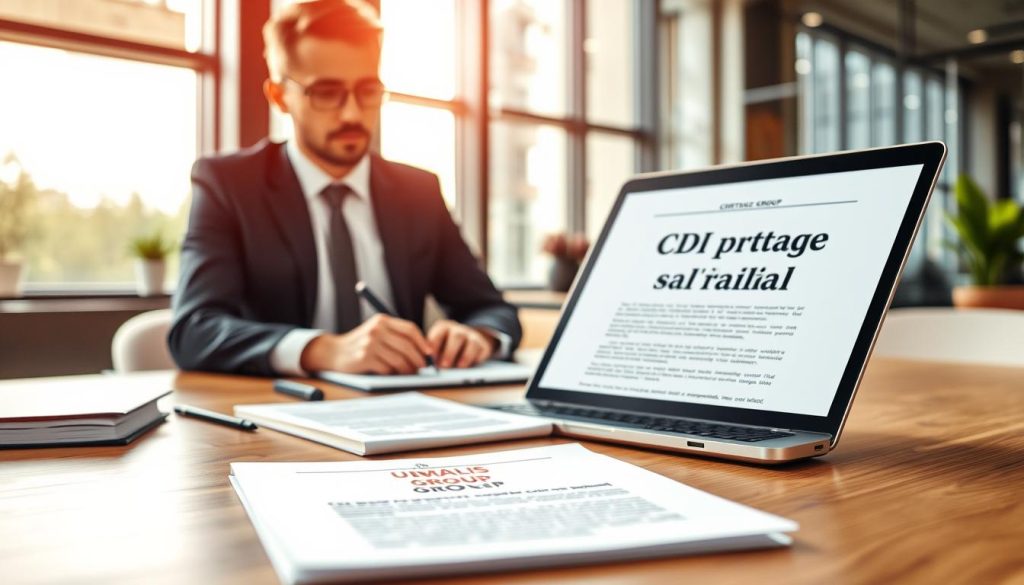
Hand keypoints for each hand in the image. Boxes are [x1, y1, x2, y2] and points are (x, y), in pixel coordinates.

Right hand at [299, 314, 433, 373]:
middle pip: (407, 345)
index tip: (429, 353)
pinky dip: (393, 373)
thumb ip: (395, 336)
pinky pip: (387, 368)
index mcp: (382, 320)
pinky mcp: (365, 358)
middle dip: (418, 359)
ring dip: (407, 369)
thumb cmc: (360, 344)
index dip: (423, 342)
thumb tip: (423, 351)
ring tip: (409, 373)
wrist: (334, 352)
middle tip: (422, 368)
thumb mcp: (376, 332)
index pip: (410, 329)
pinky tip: (392, 374)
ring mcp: (370, 344)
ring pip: (399, 359)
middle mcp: (376, 329)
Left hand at [427, 320, 496, 368]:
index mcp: (443, 327)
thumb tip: (429, 368)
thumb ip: (432, 354)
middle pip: (455, 338)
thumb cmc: (446, 347)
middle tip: (443, 366)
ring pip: (470, 343)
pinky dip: (476, 358)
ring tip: (459, 367)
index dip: (434, 345)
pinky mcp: (482, 345)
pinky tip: (471, 366)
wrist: (468, 342)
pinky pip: (481, 350)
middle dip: (449, 352)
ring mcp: (472, 336)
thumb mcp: (437, 346)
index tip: (430, 356)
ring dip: (465, 356)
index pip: (438, 334)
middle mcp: (458, 329)